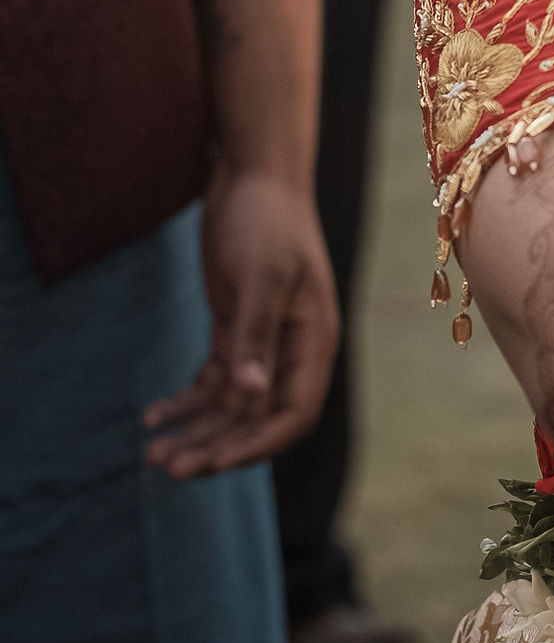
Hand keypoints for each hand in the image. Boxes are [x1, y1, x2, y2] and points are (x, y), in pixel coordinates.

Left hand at [144, 165, 338, 477]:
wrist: (252, 175)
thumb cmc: (265, 221)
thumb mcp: (259, 277)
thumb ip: (257, 337)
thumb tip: (252, 398)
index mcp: (313, 342)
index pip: (292, 414)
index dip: (254, 445)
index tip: (210, 463)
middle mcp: (292, 350)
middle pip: (257, 419)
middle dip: (215, 446)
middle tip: (167, 467)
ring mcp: (263, 341)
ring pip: (231, 405)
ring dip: (195, 430)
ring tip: (152, 452)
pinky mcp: (235, 329)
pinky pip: (214, 380)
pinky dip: (186, 401)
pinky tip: (154, 415)